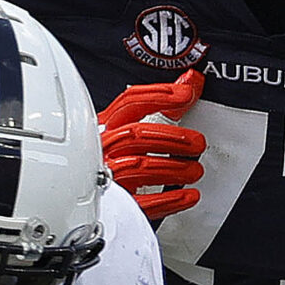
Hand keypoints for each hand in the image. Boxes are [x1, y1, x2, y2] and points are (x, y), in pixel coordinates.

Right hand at [99, 70, 205, 222]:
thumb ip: (164, 105)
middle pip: (137, 135)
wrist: (87, 195)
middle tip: (197, 142)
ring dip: (174, 168)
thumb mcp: (133, 126)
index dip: (159, 95)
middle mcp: (104, 147)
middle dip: (172, 137)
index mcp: (106, 126)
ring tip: (195, 170)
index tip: (186, 94)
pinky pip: (142, 203)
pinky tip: (188, 195)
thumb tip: (190, 81)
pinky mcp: (115, 203)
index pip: (131, 102)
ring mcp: (106, 174)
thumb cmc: (112, 157)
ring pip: (140, 166)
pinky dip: (169, 200)